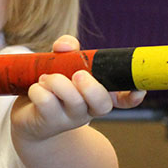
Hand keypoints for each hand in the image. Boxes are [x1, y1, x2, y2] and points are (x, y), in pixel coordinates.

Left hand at [11, 35, 145, 141]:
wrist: (28, 118)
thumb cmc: (50, 87)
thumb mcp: (60, 65)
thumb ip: (68, 50)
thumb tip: (66, 46)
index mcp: (96, 94)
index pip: (123, 99)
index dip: (133, 96)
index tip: (139, 89)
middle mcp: (87, 109)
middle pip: (102, 104)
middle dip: (91, 87)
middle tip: (78, 75)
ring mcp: (69, 118)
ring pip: (73, 100)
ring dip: (58, 83)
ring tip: (46, 78)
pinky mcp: (48, 122)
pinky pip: (46, 103)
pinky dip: (38, 90)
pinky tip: (35, 89)